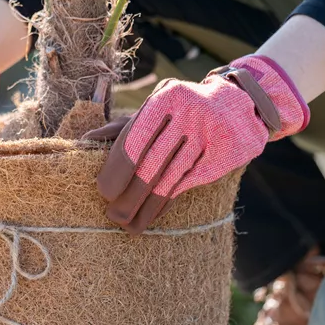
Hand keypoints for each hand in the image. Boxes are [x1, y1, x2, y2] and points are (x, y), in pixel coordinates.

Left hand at [83, 55, 308, 233]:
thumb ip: (122, 125)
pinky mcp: (222, 155)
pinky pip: (188, 185)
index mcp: (164, 98)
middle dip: (129, 195)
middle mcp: (187, 115)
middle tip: (113, 215)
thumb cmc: (183, 108)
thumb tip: (85, 141)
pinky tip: (153, 216)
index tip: (104, 192)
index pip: (133, 140)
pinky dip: (167, 204)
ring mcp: (208, 135)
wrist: (240, 102)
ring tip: (129, 225)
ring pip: (170, 179)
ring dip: (147, 207)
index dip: (117, 170)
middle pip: (150, 164)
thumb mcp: (155, 106)